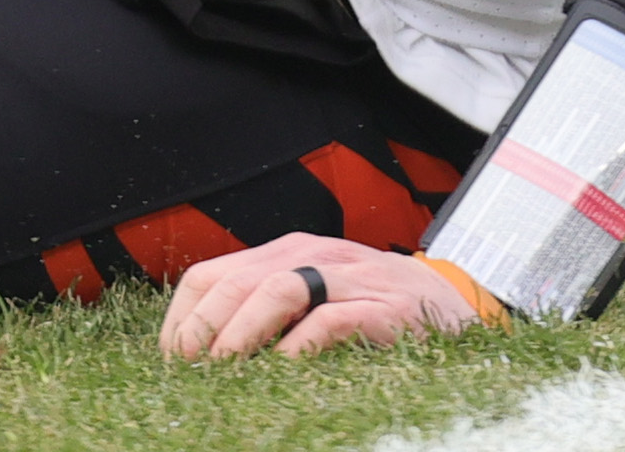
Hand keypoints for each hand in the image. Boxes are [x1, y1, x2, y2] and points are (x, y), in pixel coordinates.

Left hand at [159, 236, 495, 359]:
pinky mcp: (386, 308)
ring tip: (223, 370)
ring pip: (278, 290)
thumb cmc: (372, 311)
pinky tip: (285, 368)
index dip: (183, 318)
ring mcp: (350, 278)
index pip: (212, 275)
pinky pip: (333, 319)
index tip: (171, 361)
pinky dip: (302, 344)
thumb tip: (205, 358)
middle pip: (236, 282)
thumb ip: (267, 314)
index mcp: (285, 254)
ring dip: (242, 332)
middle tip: (189, 370)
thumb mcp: (313, 298)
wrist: (452, 306)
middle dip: (204, 328)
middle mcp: (312, 256)